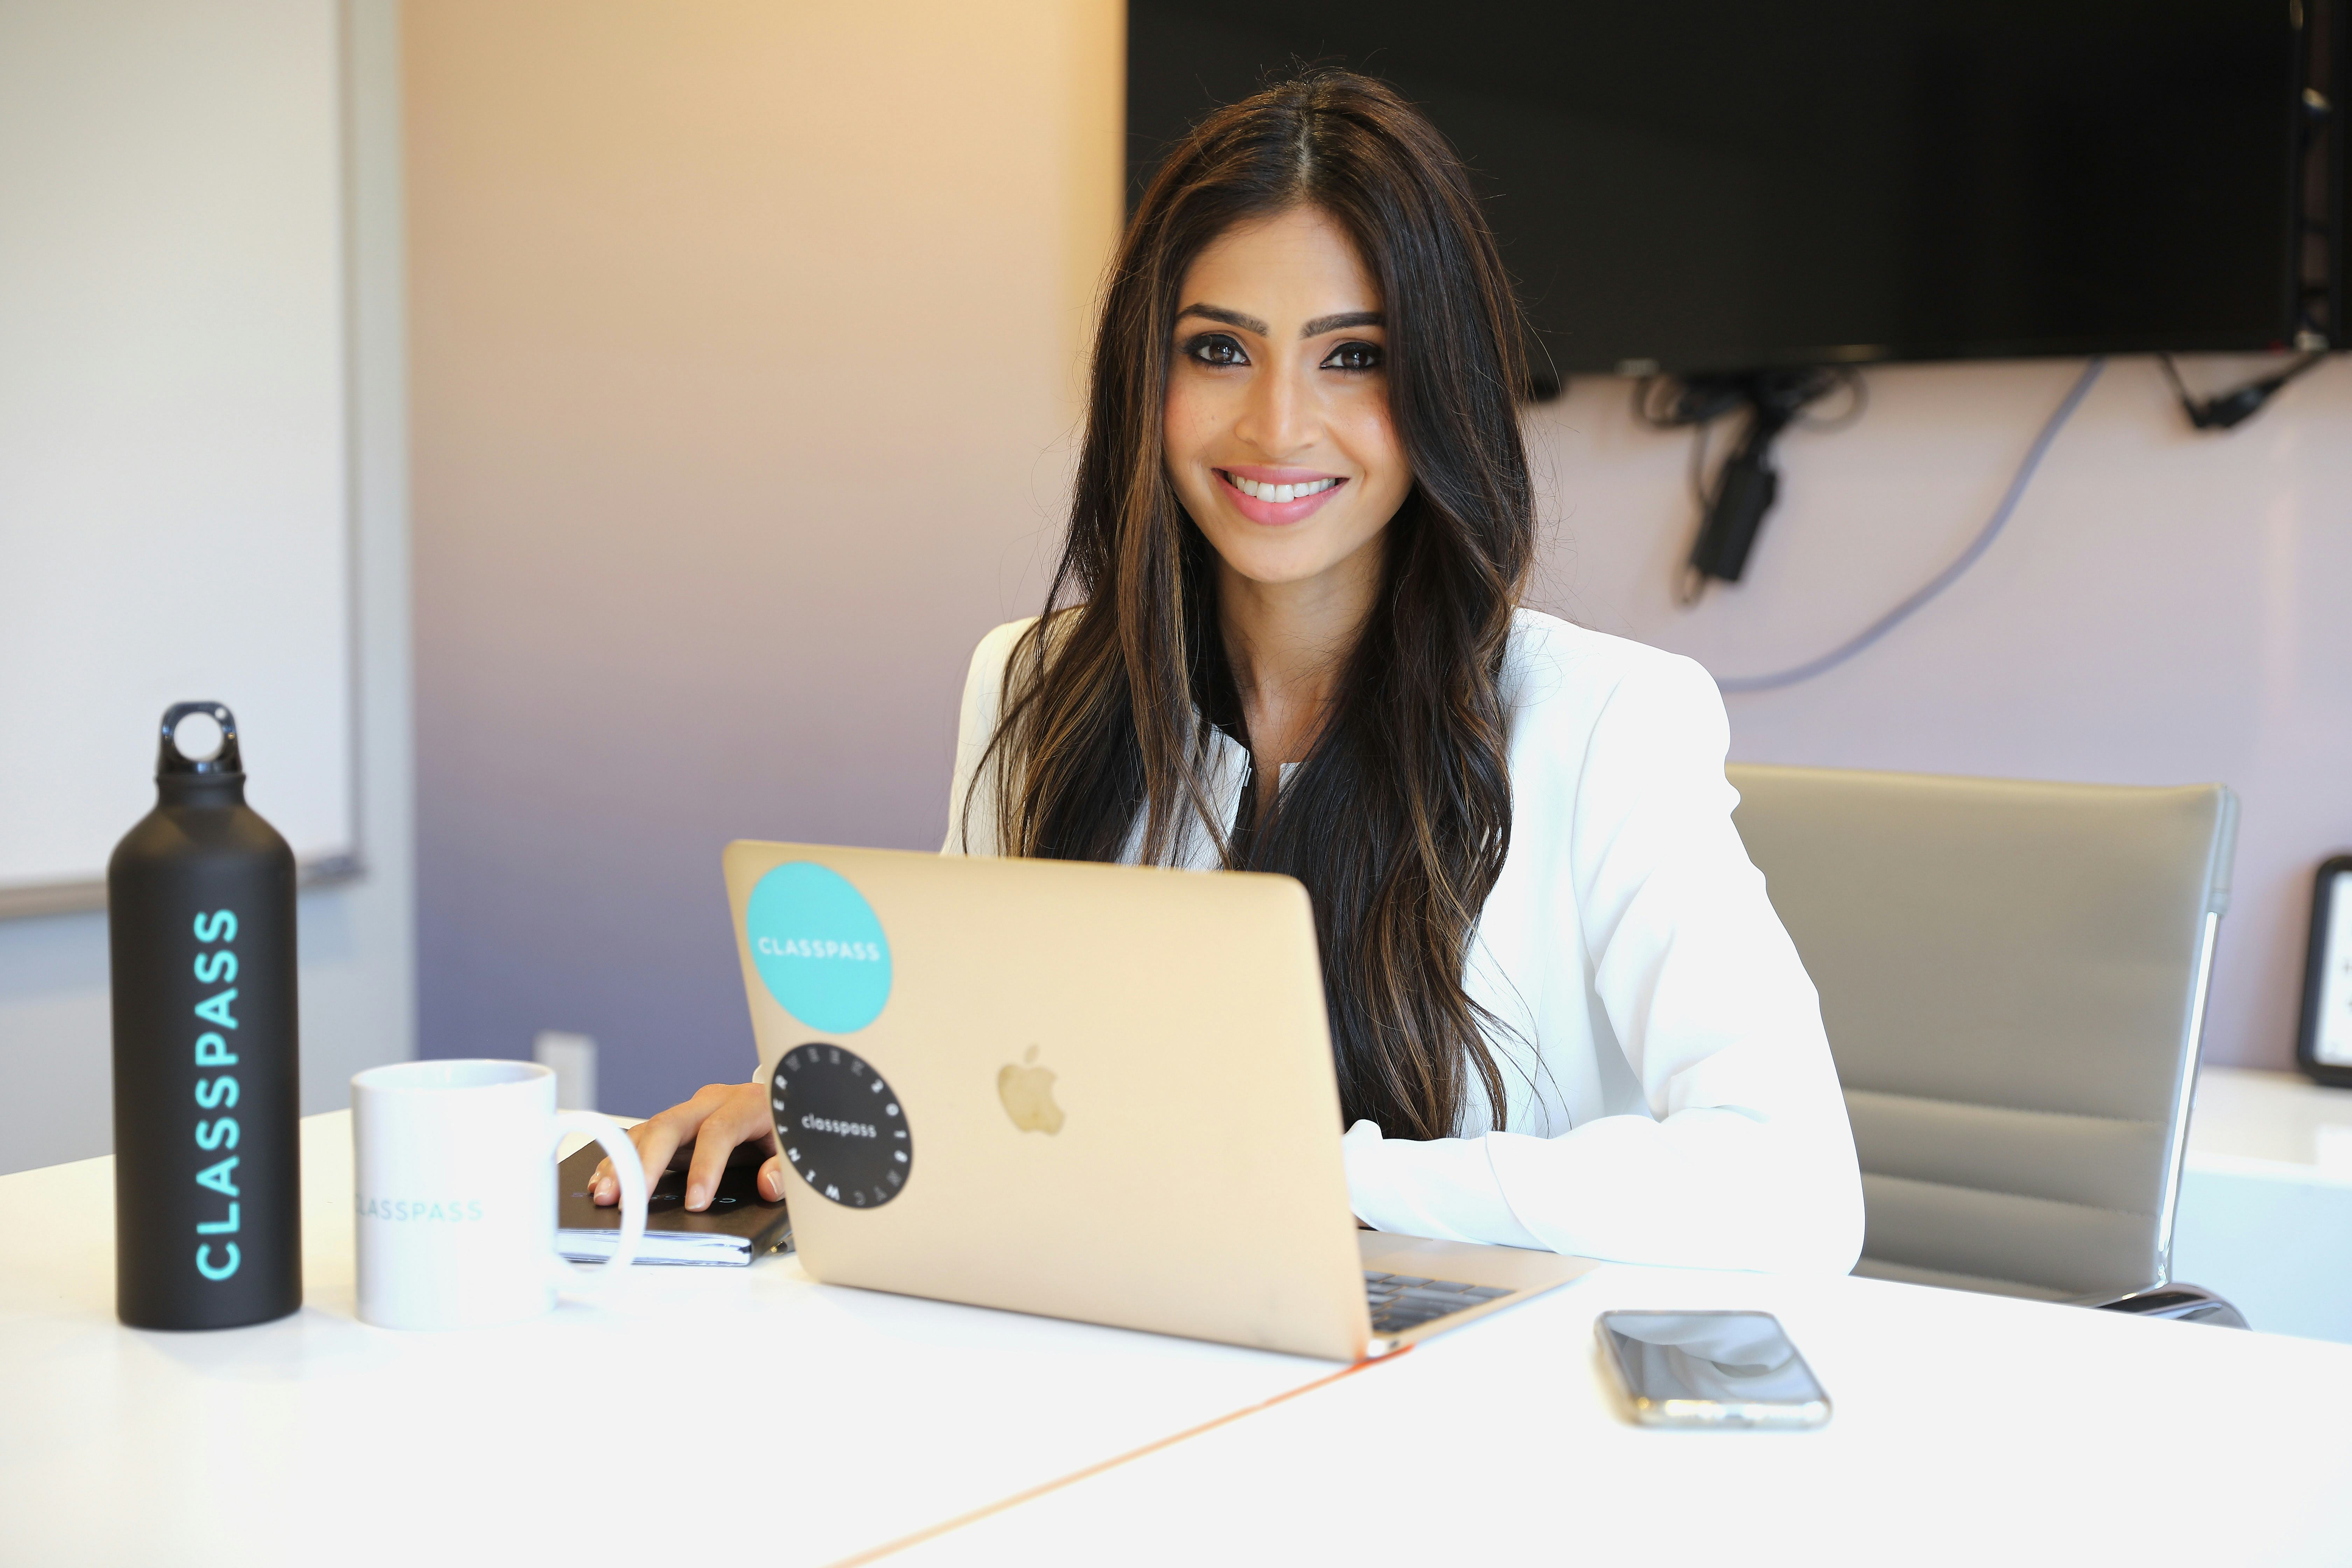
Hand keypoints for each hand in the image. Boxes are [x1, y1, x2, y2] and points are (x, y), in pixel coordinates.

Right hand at [591, 1080, 784, 1211]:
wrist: (782, 1099)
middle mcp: (712, 1102)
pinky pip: (644, 1137)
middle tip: (629, 1199)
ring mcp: (690, 1110)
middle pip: (670, 1125)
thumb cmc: (785, 1126)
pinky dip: (622, 1158)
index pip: (719, 1132)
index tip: (696, 1203)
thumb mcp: (795, 1145)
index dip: (705, 1167)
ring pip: (650, 1129)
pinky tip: (605, 1180)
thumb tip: (767, 1186)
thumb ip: (785, 1166)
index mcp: (747, 1104)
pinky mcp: (677, 1122)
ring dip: (624, 1162)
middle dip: (646, 1164)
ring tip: (607, 1194)